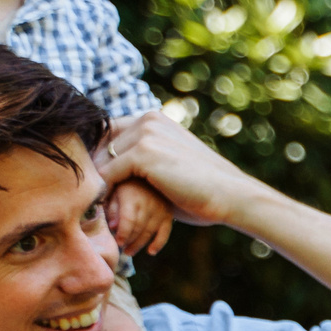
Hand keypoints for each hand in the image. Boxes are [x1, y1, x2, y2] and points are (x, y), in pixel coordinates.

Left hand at [92, 110, 268, 232]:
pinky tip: (113, 212)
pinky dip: (108, 194)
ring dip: (103, 185)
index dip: (104, 159)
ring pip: (103, 161)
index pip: (110, 134)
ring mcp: (146, 134)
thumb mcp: (168, 167)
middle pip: (102, 146)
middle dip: (100, 173)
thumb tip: (109, 175)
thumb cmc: (202, 190)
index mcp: (154, 119)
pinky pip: (109, 175)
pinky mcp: (144, 153)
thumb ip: (142, 163)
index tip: (105, 186)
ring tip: (108, 209)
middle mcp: (148, 119)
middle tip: (104, 201)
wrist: (231, 196)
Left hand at [105, 176, 175, 256]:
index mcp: (133, 197)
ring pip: (150, 232)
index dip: (123, 234)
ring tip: (130, 251)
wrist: (148, 171)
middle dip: (129, 242)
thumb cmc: (126, 183)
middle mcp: (149, 204)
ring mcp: (160, 209)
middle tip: (122, 249)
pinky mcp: (168, 213)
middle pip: (139, 229)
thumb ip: (112, 208)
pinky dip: (159, 243)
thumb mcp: (115, 191)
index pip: (129, 221)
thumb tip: (113, 227)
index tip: (117, 243)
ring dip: (139, 245)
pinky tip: (151, 251)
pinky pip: (165, 232)